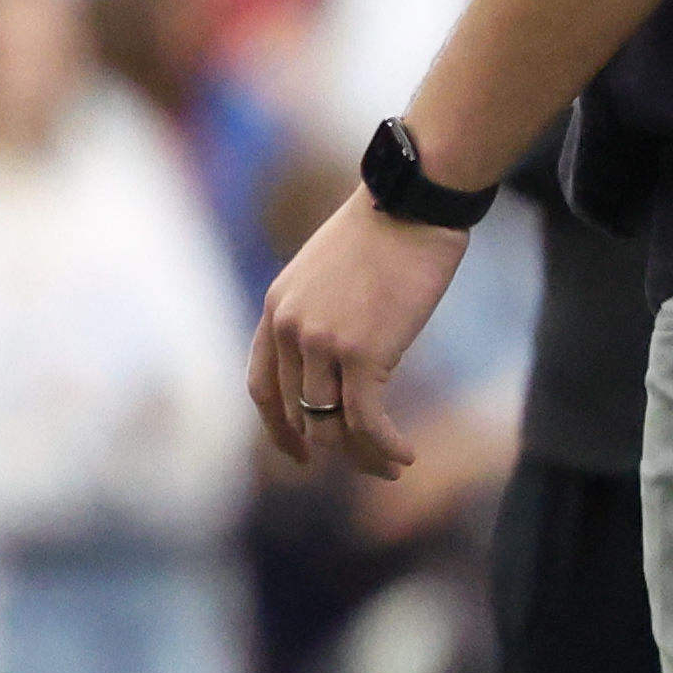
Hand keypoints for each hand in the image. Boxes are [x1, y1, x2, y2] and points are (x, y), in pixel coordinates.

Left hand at [253, 192, 464, 481]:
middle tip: (368, 464)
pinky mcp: (362, 353)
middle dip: (331, 447)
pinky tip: (406, 454)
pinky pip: (366, 419)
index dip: (277, 429)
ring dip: (364, 455)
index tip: (298, 455)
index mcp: (274, 311)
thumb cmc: (383, 235)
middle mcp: (289, 330)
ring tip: (392, 465)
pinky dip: (385, 445)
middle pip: (299, 413)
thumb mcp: (328, 275)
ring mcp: (321, 343)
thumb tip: (342, 362)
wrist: (410, 207)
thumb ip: (320, 317)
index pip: (262, 387)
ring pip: (332, 423)